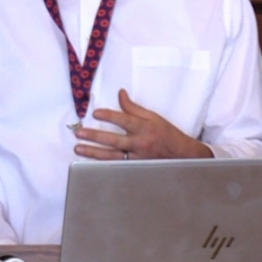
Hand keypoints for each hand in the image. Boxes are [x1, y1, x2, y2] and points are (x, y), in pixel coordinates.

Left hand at [73, 89, 211, 159]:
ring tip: (78, 149)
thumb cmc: (166, 133)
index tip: (95, 113)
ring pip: (112, 156)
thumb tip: (120, 93)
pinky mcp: (136, 167)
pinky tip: (89, 162)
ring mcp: (137, 157)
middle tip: (79, 133)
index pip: (125, 120)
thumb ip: (133, 107)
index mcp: (145, 127)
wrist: (183, 155)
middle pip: (114, 140)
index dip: (110, 116)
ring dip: (93, 152)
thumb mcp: (153, 117)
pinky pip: (117, 165)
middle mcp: (140, 143)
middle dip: (94, 137)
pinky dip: (103, 164)